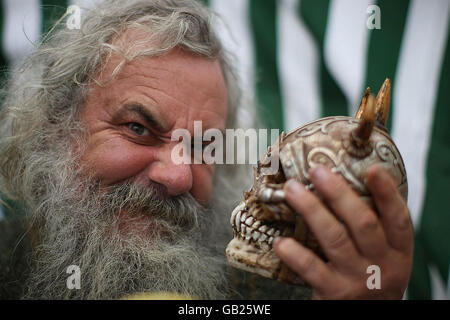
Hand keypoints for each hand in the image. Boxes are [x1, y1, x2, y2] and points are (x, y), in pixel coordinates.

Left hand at [273, 164, 413, 298]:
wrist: (368, 317)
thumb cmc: (371, 276)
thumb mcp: (383, 254)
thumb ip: (371, 227)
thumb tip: (341, 182)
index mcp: (398, 250)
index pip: (399, 218)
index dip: (386, 193)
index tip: (371, 169)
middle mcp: (382, 264)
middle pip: (363, 223)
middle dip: (338, 193)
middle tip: (316, 170)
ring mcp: (357, 279)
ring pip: (335, 239)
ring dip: (312, 210)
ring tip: (292, 190)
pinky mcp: (334, 293)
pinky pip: (312, 268)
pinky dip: (295, 253)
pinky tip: (280, 240)